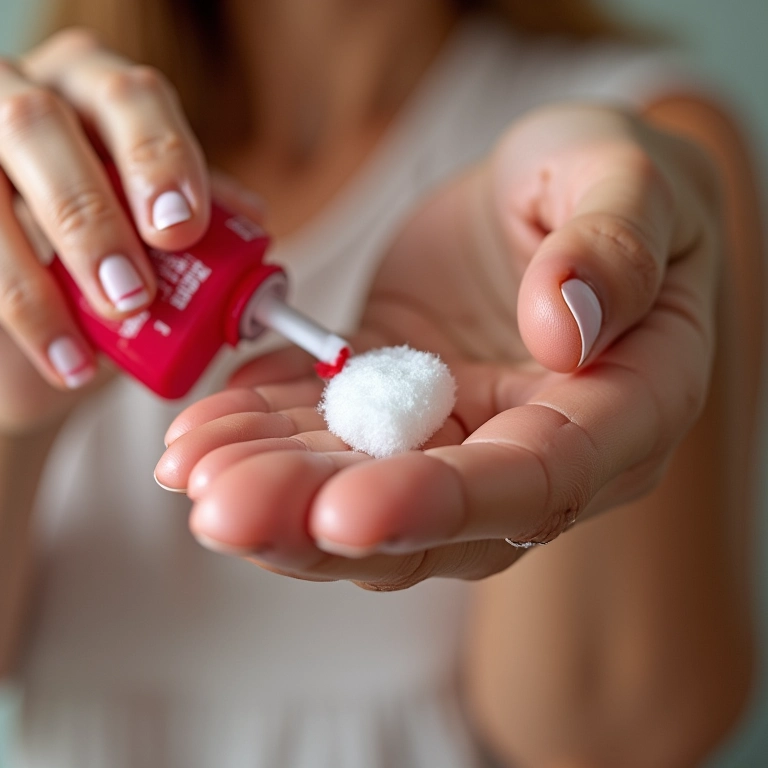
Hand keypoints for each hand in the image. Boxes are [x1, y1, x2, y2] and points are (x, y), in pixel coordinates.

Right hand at [0, 29, 209, 433]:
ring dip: (37, 278)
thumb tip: (252, 219)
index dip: (158, 156)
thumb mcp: (151, 234)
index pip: (133, 98)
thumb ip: (191, 218)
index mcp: (94, 93)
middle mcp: (24, 99)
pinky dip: (16, 308)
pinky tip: (61, 359)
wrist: (39, 318)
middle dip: (91, 215)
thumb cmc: (103, 257)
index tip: (182, 228)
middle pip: (39, 123)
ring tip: (89, 351)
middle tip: (133, 293)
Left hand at [156, 104, 718, 588]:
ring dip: (273, 489)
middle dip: (321, 518)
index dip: (445, 502)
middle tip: (223, 511)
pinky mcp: (395, 408)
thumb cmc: (604, 180)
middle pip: (432, 515)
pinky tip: (196, 436)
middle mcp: (538, 448)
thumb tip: (565, 330)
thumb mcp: (622, 179)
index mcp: (623, 409)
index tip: (347, 512)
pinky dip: (261, 436)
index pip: (539, 480)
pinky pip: (327, 435)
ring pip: (364, 489)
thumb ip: (611, 246)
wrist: (552, 197)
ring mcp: (458, 435)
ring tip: (187, 468)